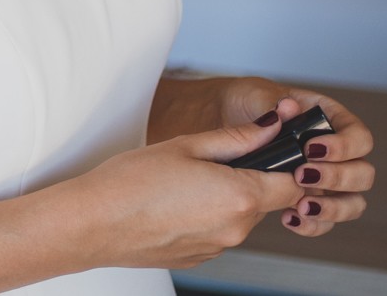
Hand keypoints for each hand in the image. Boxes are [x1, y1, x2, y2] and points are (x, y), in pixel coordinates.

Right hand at [71, 115, 306, 269]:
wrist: (94, 223)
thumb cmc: (132, 181)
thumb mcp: (185, 146)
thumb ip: (236, 138)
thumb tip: (269, 127)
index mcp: (240, 196)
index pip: (292, 185)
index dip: (284, 166)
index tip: (264, 153)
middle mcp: (237, 228)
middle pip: (265, 201)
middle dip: (246, 180)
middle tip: (206, 162)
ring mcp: (219, 247)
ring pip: (239, 218)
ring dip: (224, 199)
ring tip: (182, 184)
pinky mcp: (200, 258)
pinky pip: (217, 233)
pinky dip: (205, 217)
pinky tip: (173, 204)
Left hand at [212, 84, 376, 237]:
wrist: (223, 120)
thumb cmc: (247, 102)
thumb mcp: (256, 96)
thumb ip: (273, 104)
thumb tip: (289, 107)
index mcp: (332, 121)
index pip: (360, 138)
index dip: (345, 147)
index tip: (312, 149)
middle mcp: (337, 153)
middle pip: (363, 174)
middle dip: (338, 179)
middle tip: (302, 175)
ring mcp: (326, 179)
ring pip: (353, 203)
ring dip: (334, 209)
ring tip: (302, 206)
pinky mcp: (309, 199)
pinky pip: (324, 221)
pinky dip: (312, 225)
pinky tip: (288, 218)